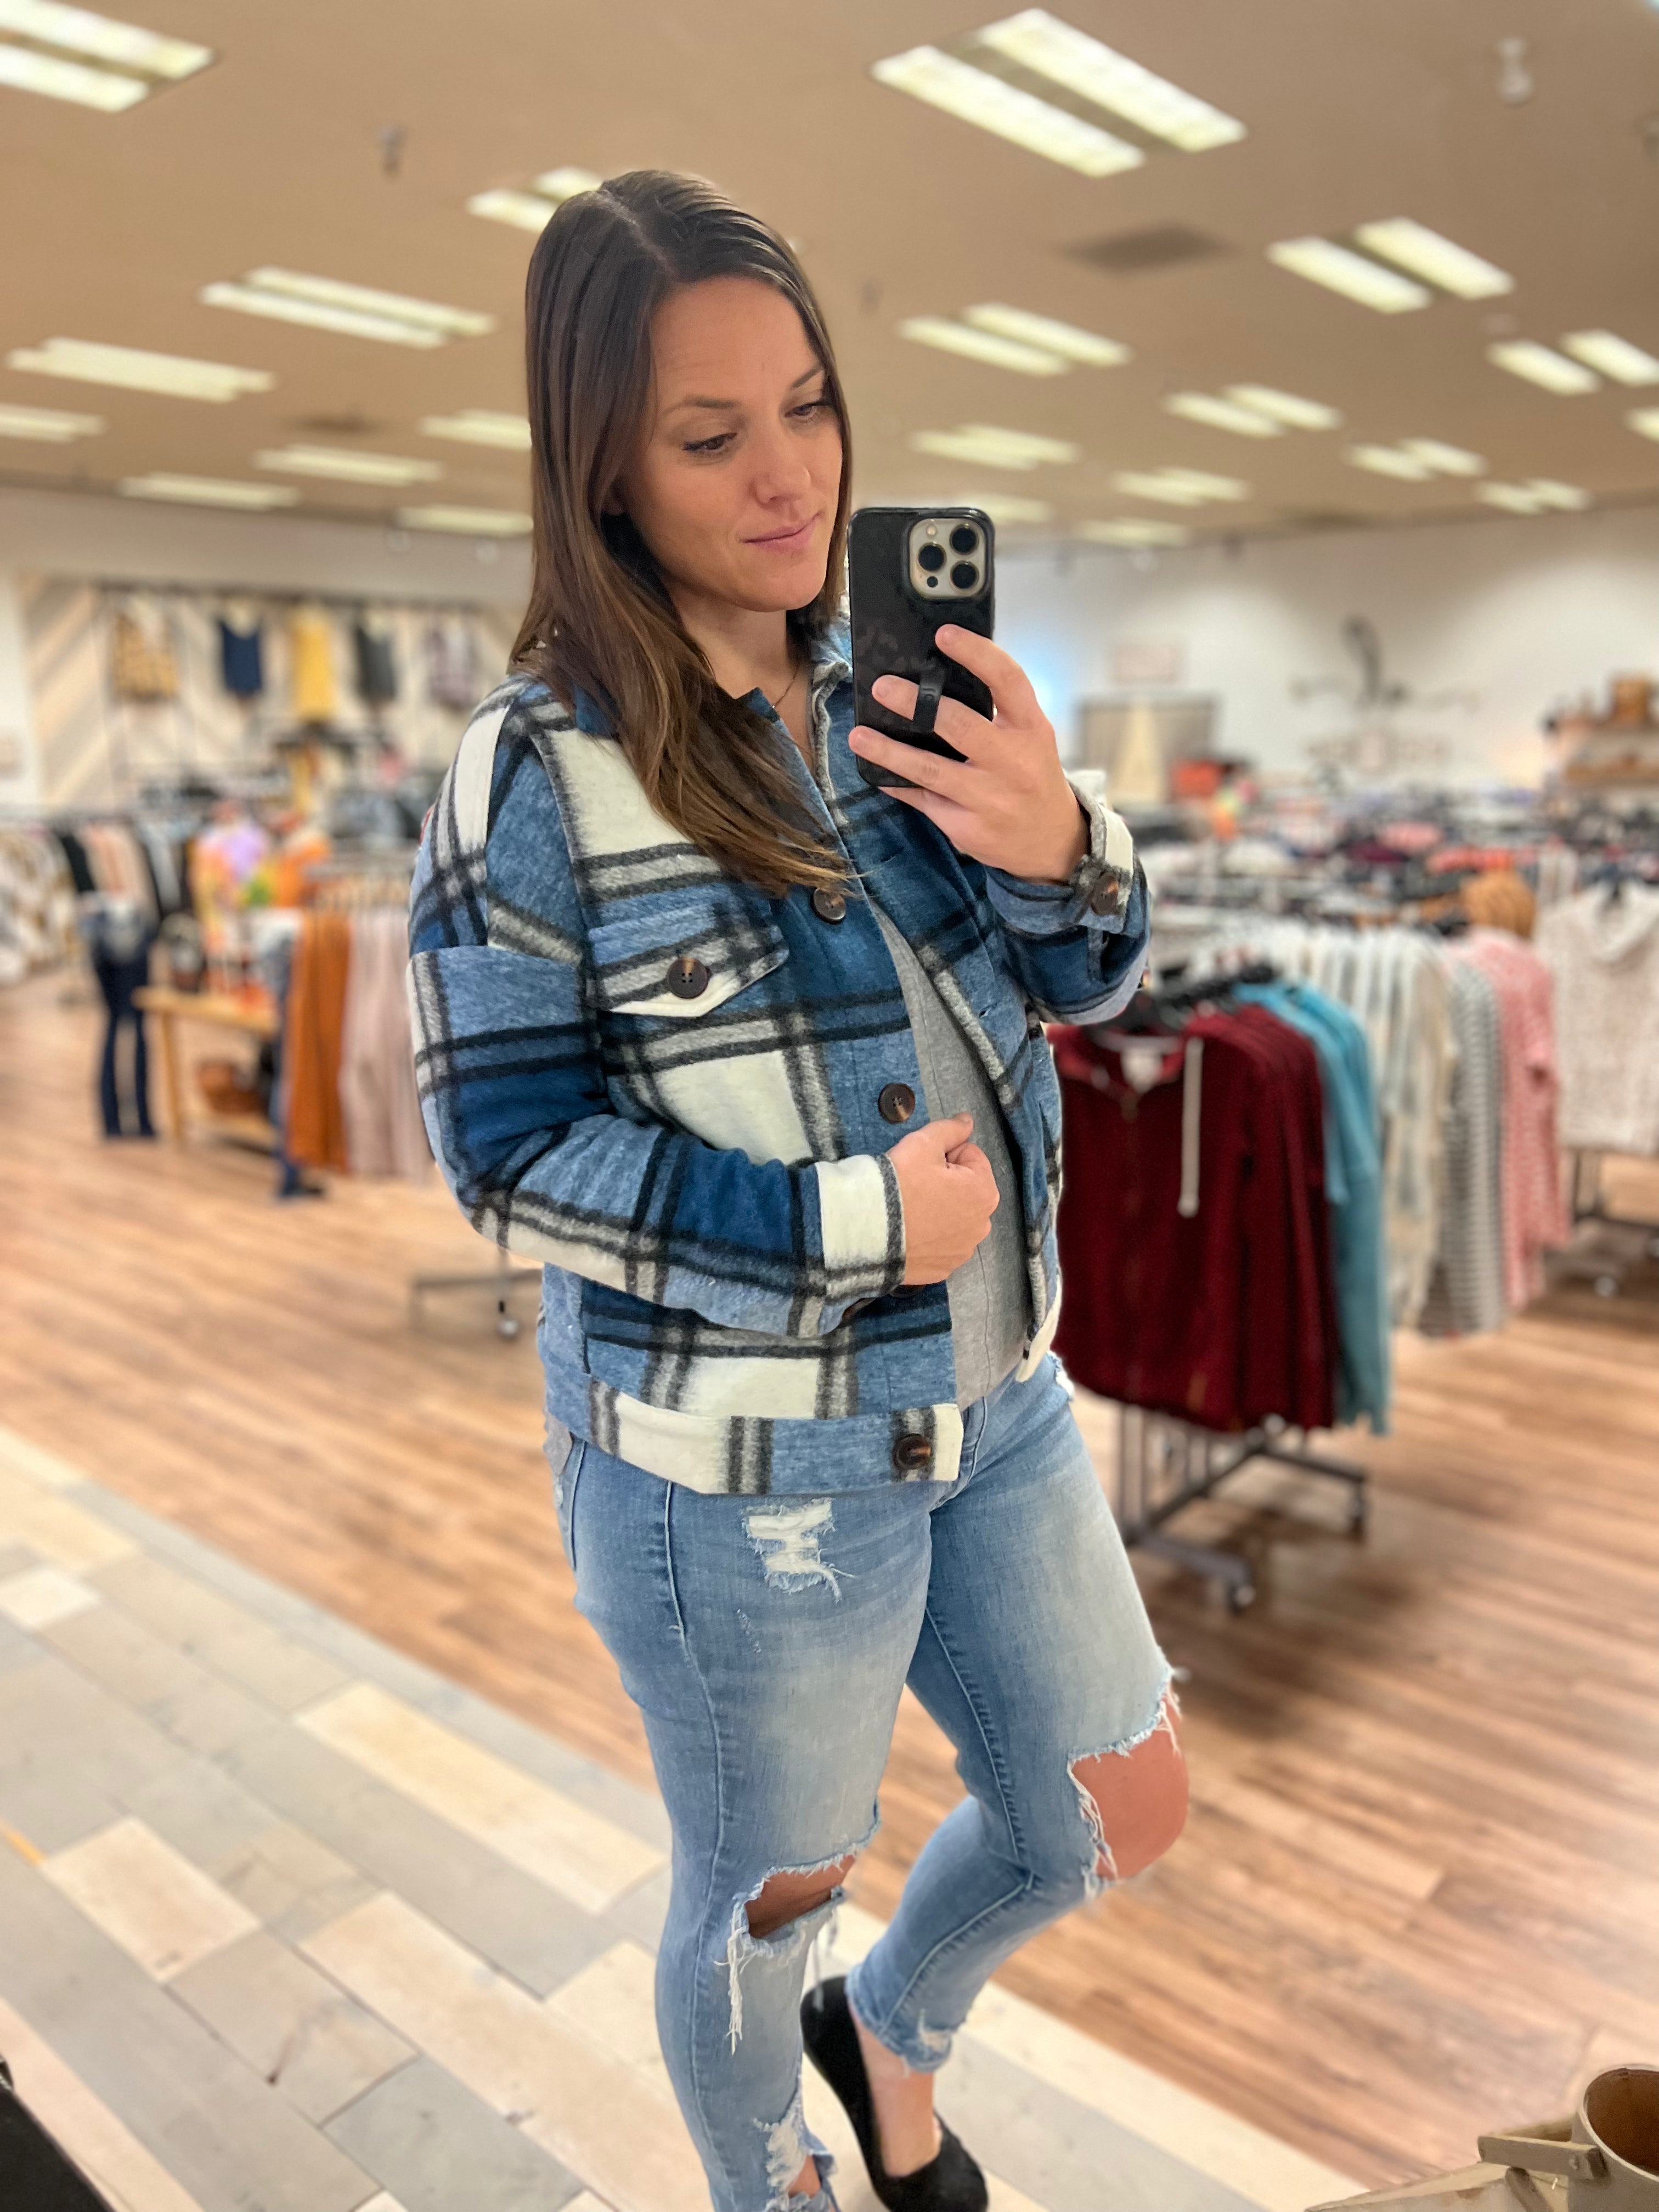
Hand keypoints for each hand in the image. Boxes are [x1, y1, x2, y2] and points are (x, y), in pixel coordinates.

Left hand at [849, 626, 1088, 882]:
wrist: (1050, 840)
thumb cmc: (1031, 774)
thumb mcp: (1030, 737)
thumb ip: (999, 709)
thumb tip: (938, 674)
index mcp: (1031, 729)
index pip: (1008, 681)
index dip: (976, 653)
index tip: (943, 634)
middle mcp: (1013, 762)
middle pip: (960, 725)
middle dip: (916, 703)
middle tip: (881, 686)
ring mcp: (989, 798)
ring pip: (931, 770)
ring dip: (890, 751)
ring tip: (858, 735)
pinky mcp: (968, 827)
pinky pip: (922, 800)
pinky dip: (896, 783)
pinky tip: (875, 770)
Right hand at [887, 1111, 998, 1284]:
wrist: (867, 1231)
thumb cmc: (899, 1184)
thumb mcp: (923, 1144)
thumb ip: (951, 1129)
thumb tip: (967, 1121)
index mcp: (984, 1191)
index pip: (970, 1157)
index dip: (945, 1155)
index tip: (924, 1164)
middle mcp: (981, 1224)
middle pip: (965, 1189)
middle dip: (946, 1183)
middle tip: (915, 1185)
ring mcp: (962, 1250)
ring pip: (953, 1218)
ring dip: (939, 1210)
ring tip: (910, 1209)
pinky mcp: (943, 1268)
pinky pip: (940, 1244)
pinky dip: (929, 1236)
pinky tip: (909, 1230)